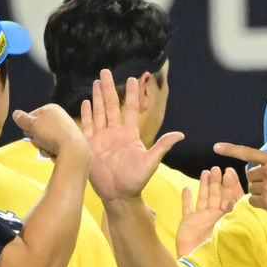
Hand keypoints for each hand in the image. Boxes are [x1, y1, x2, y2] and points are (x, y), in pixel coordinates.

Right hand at [12, 103, 88, 162]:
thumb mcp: (33, 125)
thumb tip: (15, 113)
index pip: (31, 117)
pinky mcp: (68, 142)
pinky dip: (51, 151)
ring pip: (44, 140)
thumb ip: (23, 120)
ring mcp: (64, 130)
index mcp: (51, 109)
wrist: (73, 150)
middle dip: (36, 138)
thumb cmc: (52, 134)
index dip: (27, 127)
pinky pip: (53, 146)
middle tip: (41, 141)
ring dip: (42, 146)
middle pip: (37, 129)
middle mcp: (59, 117)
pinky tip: (55, 153)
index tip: (31, 131)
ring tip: (49, 148)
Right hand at [82, 69, 183, 201]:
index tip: (133, 78)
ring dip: (97, 96)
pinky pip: (88, 127)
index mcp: (130, 134)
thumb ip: (162, 146)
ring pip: (99, 112)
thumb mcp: (151, 162)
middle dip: (109, 88)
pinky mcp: (90, 146)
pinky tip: (85, 101)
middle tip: (105, 71)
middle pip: (111, 105)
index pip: (130, 109)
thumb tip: (181, 135)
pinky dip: (86, 114)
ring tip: (95, 81)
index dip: (131, 94)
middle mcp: (115, 133)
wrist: (118, 196)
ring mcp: (102, 138)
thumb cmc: (136, 181)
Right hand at [176, 166, 242, 255]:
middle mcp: (216, 217)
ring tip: (207, 172)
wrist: (200, 262)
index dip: (232, 184)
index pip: (232, 197)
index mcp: (228, 218)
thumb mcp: (230, 228)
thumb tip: (234, 198)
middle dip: (218, 181)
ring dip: (205, 185)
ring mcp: (201, 219)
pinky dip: (187, 198)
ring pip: (204, 197)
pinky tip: (187, 188)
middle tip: (218, 168)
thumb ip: (232, 213)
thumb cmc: (219, 248)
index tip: (231, 171)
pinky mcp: (188, 223)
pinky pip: (187, 207)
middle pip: (218, 195)